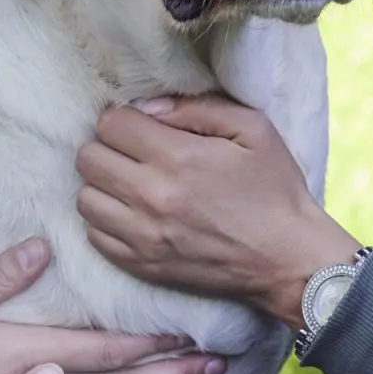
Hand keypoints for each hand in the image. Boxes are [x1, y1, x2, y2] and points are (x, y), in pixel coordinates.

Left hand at [75, 96, 357, 327]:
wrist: (288, 260)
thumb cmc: (275, 190)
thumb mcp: (253, 130)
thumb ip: (198, 109)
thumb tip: (150, 107)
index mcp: (178, 159)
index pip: (110, 125)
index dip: (122, 118)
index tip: (139, 125)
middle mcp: (152, 198)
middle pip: (88, 159)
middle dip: (106, 146)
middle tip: (132, 150)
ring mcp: (143, 236)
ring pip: (84, 198)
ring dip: (102, 184)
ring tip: (129, 182)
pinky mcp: (142, 265)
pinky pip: (94, 235)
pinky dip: (105, 220)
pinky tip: (131, 212)